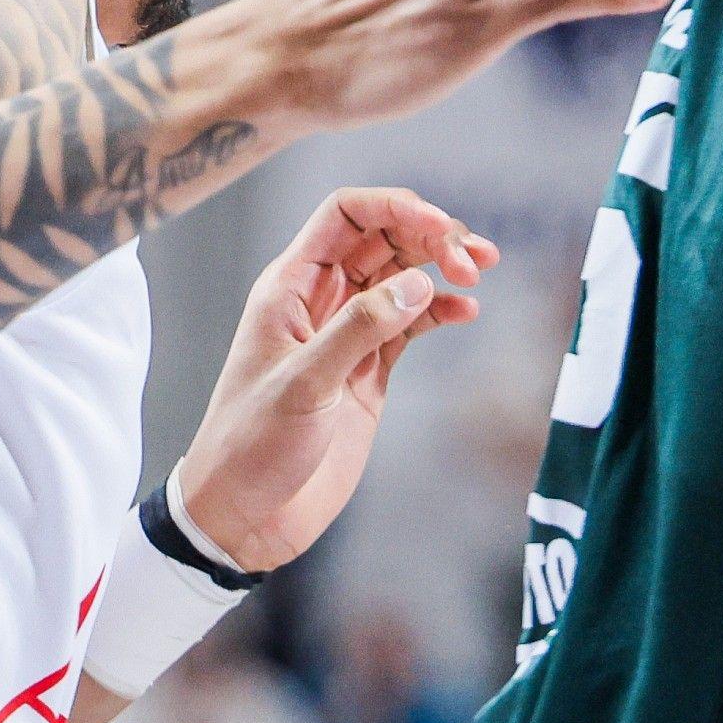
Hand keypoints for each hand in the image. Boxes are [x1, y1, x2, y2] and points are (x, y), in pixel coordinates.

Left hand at [172, 189, 494, 574]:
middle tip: (471, 261)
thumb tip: (419, 282)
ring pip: (401, 276)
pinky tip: (466, 313)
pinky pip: (410, 324)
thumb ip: (359, 330)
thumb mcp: (303, 385)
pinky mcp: (368, 372)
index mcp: (290, 288)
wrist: (244, 516)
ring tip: (478, 272)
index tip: (440, 225)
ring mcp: (347, 336)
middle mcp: (320, 301)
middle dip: (429, 235)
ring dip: (441, 266)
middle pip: (382, 238)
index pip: (345, 215)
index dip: (395, 206)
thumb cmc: (251, 446)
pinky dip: (440, 311)